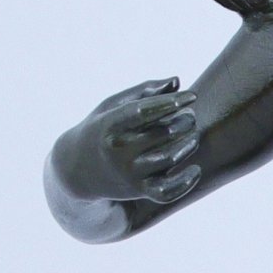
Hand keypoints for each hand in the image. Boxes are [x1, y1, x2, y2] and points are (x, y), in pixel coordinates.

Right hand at [57, 76, 199, 205]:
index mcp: (111, 125)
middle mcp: (119, 150)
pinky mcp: (139, 190)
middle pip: (163, 133)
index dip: (171, 102)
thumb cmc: (101, 129)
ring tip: (193, 135)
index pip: (144, 111)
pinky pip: (168, 191)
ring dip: (189, 144)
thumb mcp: (112, 106)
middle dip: (184, 121)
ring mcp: (129, 172)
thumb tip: (177, 81)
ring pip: (170, 157)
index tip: (192, 96)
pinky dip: (185, 182)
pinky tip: (195, 169)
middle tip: (190, 116)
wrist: (77, 170)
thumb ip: (144, 91)